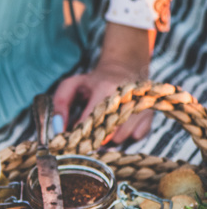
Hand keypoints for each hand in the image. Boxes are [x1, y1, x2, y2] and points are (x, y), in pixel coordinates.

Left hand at [53, 23, 155, 143]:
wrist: (125, 68)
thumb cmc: (94, 81)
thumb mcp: (72, 85)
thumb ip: (59, 103)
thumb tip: (58, 128)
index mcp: (105, 89)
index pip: (88, 122)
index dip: (76, 134)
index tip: (69, 139)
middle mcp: (126, 100)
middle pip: (105, 136)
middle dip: (92, 138)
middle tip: (87, 131)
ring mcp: (140, 110)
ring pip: (119, 140)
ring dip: (109, 137)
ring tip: (105, 122)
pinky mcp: (149, 118)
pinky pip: (133, 139)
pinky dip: (125, 136)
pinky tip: (120, 122)